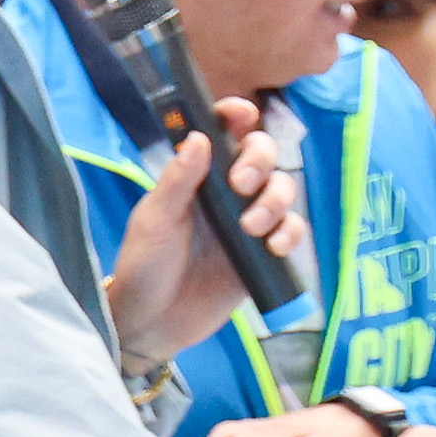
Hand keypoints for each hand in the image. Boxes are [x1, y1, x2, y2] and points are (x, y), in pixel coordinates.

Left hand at [105, 98, 299, 366]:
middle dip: (260, 160)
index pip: (223, 134)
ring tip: (251, 227)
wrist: (153, 324)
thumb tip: (199, 137)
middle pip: (263, 155)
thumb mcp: (155, 222)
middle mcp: (226, 194)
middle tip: (241, 185)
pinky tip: (273, 246)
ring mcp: (248, 222)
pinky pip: (291, 231)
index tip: (241, 112)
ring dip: (275, 200)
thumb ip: (177, 181)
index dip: (236, 116)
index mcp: (197, 177)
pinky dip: (290, 232)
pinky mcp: (263, 254)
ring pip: (283, 190)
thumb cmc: (144, 267)